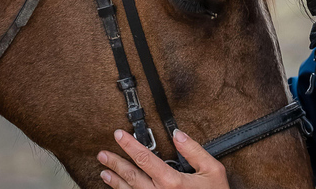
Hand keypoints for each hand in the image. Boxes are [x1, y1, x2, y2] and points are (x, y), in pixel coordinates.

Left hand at [97, 129, 228, 188]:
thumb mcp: (212, 170)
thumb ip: (194, 151)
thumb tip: (178, 135)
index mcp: (172, 181)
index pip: (145, 158)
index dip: (130, 145)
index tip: (119, 135)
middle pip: (131, 175)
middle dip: (116, 163)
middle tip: (103, 154)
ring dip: (115, 181)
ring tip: (105, 171)